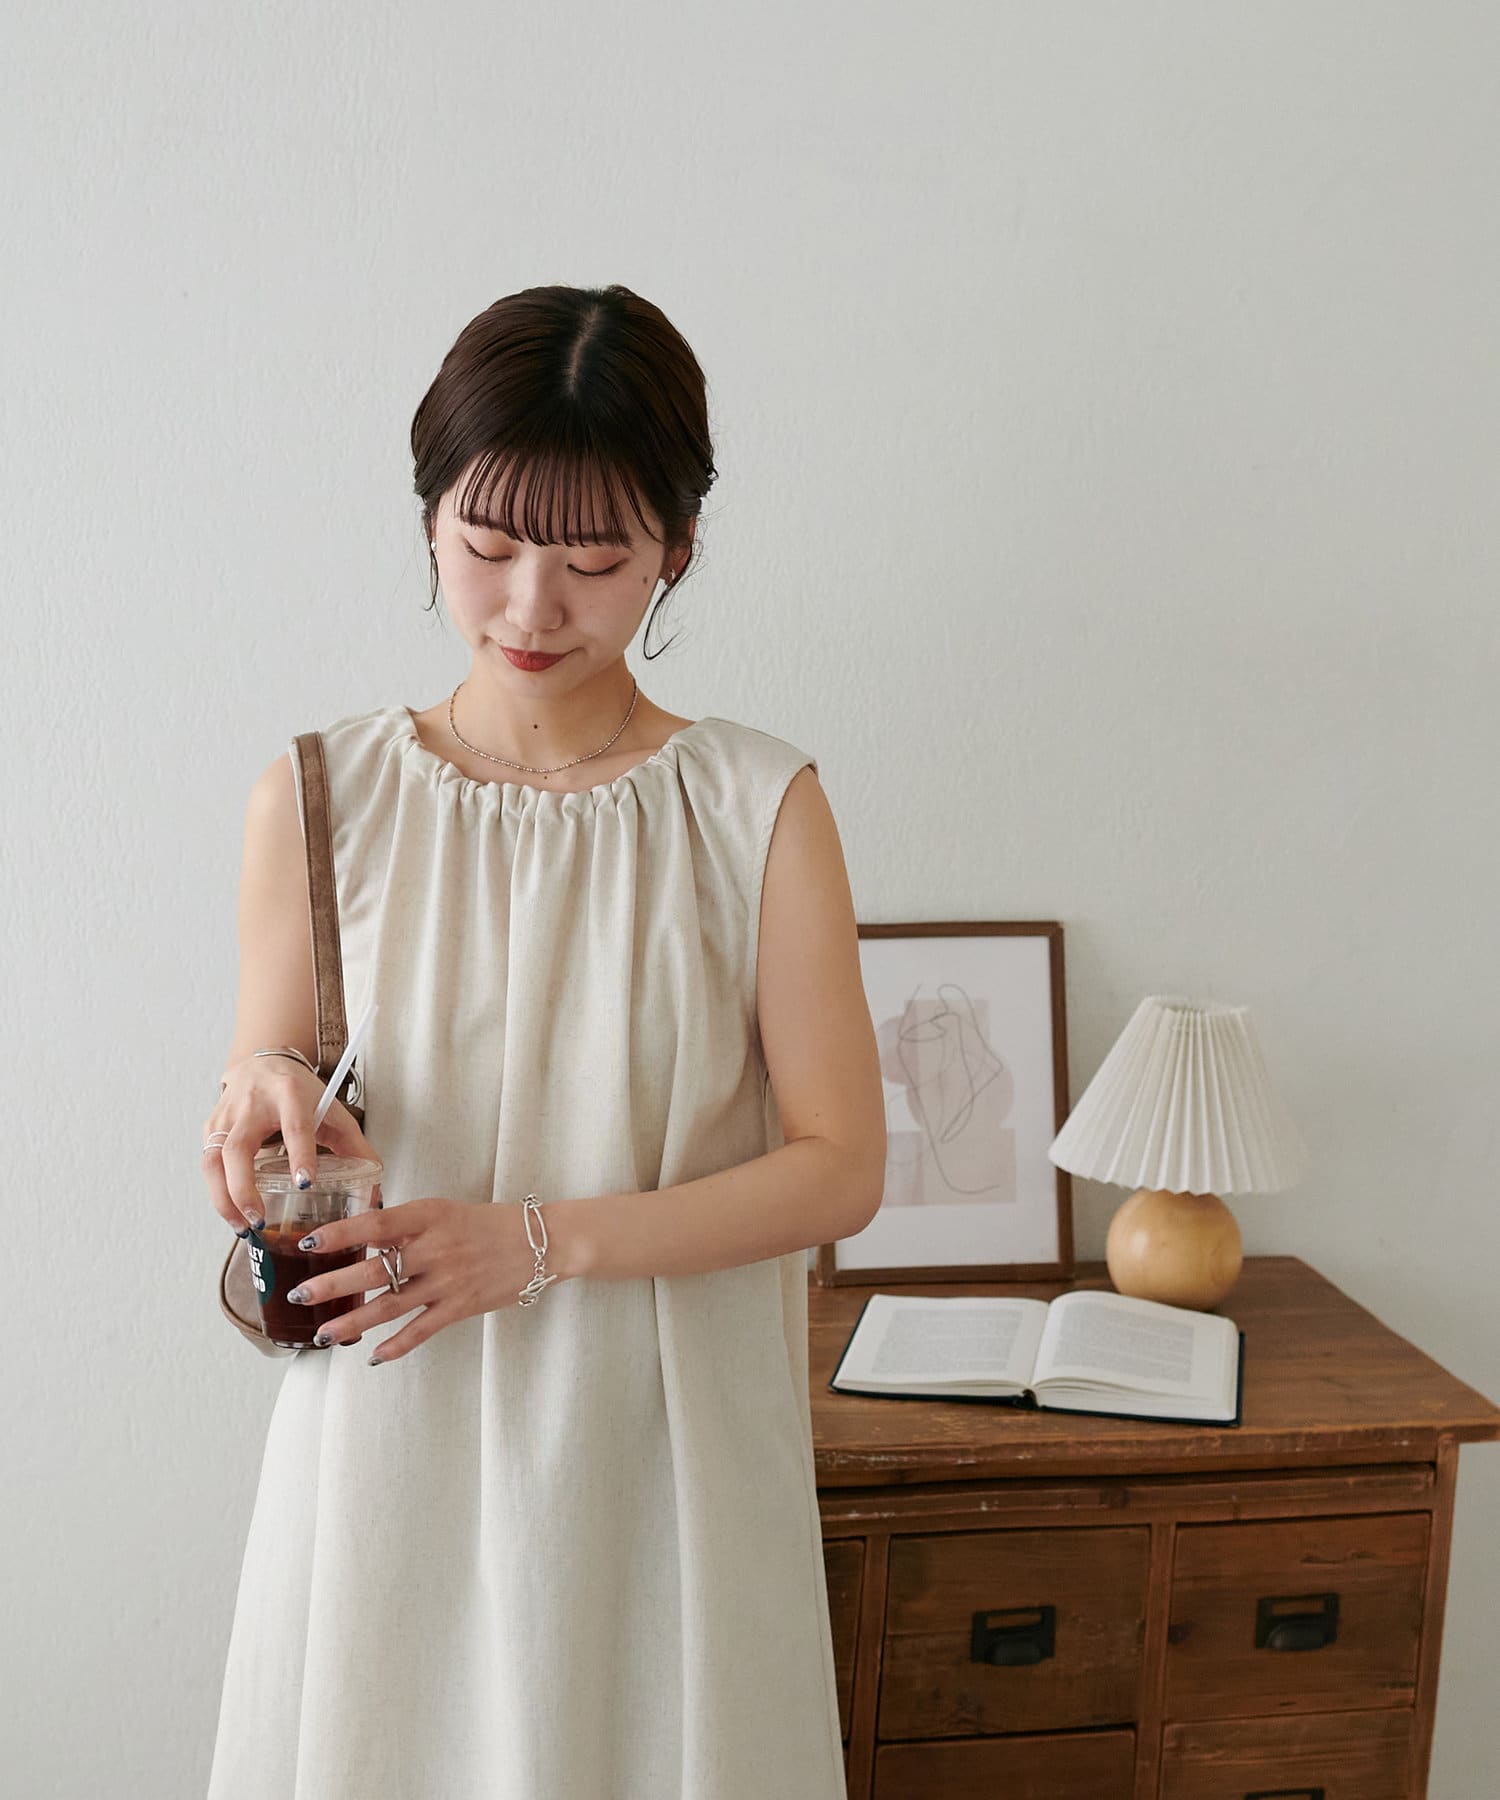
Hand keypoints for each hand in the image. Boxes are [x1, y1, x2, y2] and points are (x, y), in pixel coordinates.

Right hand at [202, 1054, 378, 1233]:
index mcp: (290, 1094)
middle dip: (244, 1189)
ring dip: (224, 1199)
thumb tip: (374, 1190)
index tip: (305, 1184)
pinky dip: (218, 1193)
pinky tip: (234, 1213)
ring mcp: (225, 1115)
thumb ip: (356, 1147)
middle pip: (238, 1148)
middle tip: (260, 1219)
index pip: (295, 1126)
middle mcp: (252, 1103)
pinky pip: (208, 1165)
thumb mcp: (333, 1112)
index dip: (299, 1155)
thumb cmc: (300, 1093)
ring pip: (213, 1161)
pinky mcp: (210, 1128)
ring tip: (244, 1227)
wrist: (264, 1063)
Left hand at [282, 1196, 554, 1362]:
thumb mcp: (444, 1210)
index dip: (340, 1234)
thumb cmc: (488, 1223)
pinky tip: (375, 1356)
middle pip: (376, 1270)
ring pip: (391, 1306)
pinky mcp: (462, 1306)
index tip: (308, 1243)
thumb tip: (360, 1234)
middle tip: (300, 1295)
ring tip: (324, 1335)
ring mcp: (448, 1280)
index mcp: (429, 1215)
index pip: (376, 1224)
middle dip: (334, 1284)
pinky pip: (422, 1330)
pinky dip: (397, 1345)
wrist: (540, 1242)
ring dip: (354, 1323)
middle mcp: (435, 1247)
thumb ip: (406, 1223)